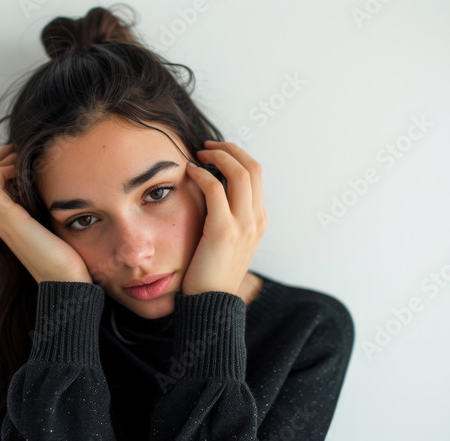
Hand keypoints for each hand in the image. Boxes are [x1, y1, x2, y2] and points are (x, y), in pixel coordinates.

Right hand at [0, 143, 91, 283]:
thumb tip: (64, 190)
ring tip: (24, 158)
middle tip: (24, 151)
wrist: (67, 282)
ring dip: (2, 159)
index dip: (8, 164)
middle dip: (2, 156)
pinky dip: (5, 169)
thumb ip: (52, 210)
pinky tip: (25, 171)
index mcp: (11, 219)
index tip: (30, 157)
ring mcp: (2, 219)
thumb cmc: (69, 259)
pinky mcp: (9, 220)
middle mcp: (2, 218)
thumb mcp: (58, 227)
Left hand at [181, 140, 267, 301]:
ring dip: (217, 156)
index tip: (216, 153)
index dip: (237, 156)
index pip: (256, 174)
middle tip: (207, 146)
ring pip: (238, 172)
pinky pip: (215, 189)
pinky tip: (189, 172)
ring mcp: (244, 225)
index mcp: (259, 220)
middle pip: (252, 167)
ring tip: (198, 155)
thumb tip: (211, 193)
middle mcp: (256, 219)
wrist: (212, 303)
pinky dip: (202, 174)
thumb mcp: (228, 242)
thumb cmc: (212, 273)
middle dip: (229, 149)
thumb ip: (227, 218)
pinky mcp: (224, 230)